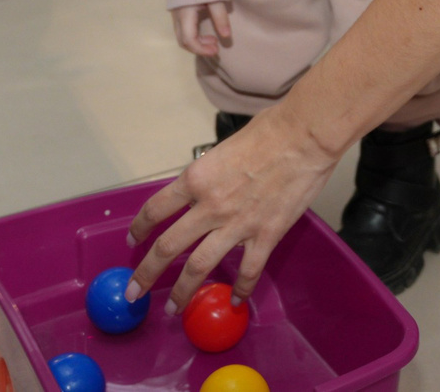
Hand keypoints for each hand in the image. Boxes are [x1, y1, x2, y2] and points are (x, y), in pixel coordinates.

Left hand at [126, 108, 337, 308]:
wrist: (305, 136)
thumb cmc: (269, 131)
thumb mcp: (223, 149)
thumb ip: (209, 174)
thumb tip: (204, 187)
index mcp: (196, 179)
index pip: (156, 209)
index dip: (140, 228)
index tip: (134, 241)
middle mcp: (209, 205)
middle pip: (168, 246)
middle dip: (147, 273)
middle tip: (135, 292)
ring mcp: (237, 224)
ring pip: (199, 267)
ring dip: (182, 291)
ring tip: (172, 310)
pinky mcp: (265, 236)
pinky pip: (248, 271)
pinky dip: (240, 289)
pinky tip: (234, 300)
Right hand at [172, 1, 233, 57]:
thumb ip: (220, 16)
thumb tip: (226, 36)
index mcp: (185, 13)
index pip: (189, 39)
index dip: (201, 49)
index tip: (216, 50)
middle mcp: (177, 16)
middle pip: (183, 41)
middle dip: (199, 48)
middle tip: (216, 46)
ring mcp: (175, 14)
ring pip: (182, 36)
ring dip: (196, 42)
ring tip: (213, 40)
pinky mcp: (178, 11)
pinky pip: (183, 29)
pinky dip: (193, 35)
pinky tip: (206, 32)